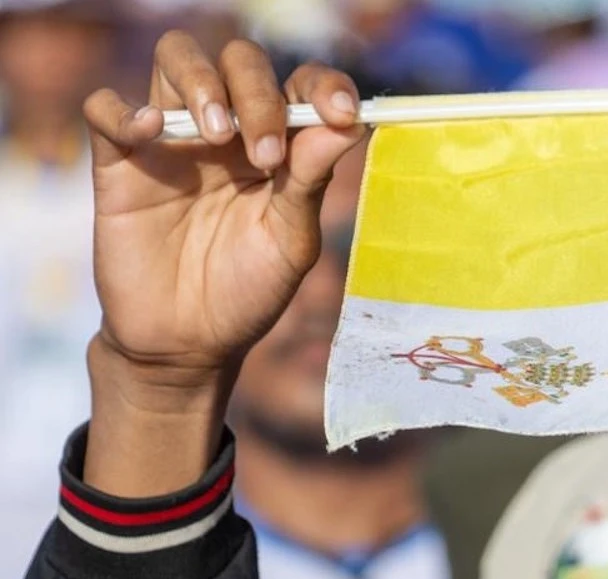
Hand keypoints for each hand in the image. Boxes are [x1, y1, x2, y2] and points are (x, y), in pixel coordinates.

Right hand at [85, 32, 363, 385]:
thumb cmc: (248, 290)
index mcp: (277, 146)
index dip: (323, 85)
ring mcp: (171, 141)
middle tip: (264, 154)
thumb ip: (311, 180)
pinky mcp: (119, 162)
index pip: (300, 85)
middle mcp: (226, 131)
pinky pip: (105, 108)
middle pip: (239, 62)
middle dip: (257, 93)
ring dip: (200, 83)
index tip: (342, 111)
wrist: (189, 342)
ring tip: (215, 136)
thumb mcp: (291, 241)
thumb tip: (352, 124)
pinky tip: (147, 134)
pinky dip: (123, 110)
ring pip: (176, 58)